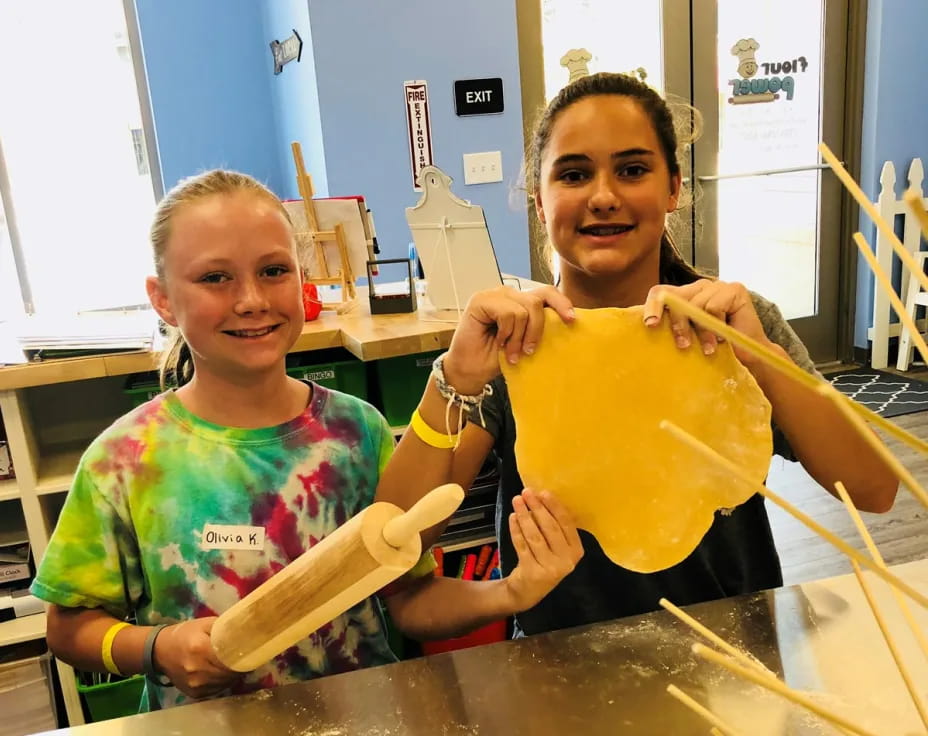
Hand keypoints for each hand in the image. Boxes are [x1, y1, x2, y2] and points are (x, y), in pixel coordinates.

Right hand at [153, 618, 240, 698]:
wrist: (160, 651)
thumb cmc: (186, 634)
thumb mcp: (205, 624)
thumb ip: (225, 628)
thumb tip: (247, 630)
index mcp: (201, 648)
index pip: (231, 658)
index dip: (244, 656)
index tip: (252, 652)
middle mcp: (198, 669)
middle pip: (229, 672)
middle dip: (241, 666)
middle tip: (247, 658)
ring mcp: (195, 684)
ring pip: (225, 683)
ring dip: (233, 675)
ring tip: (236, 665)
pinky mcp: (194, 693)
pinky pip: (217, 690)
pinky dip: (223, 682)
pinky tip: (223, 673)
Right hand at [443, 286, 574, 392]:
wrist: (470, 371)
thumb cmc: (496, 358)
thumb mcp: (525, 341)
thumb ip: (537, 326)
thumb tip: (567, 322)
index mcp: (520, 301)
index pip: (547, 293)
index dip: (562, 303)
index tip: (572, 320)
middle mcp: (508, 294)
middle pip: (538, 300)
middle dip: (537, 329)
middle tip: (529, 351)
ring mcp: (493, 295)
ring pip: (525, 309)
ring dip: (519, 336)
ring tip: (510, 352)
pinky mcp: (480, 301)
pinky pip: (509, 313)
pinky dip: (507, 333)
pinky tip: (499, 342)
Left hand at [503, 489, 583, 611]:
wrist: (528, 592)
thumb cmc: (544, 562)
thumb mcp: (556, 548)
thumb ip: (555, 527)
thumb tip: (542, 498)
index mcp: (576, 551)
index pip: (567, 524)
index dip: (555, 507)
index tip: (543, 492)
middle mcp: (566, 561)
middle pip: (550, 528)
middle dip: (537, 507)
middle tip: (526, 492)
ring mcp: (550, 568)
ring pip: (535, 536)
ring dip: (524, 516)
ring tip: (517, 501)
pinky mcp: (532, 572)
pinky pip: (522, 545)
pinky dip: (516, 529)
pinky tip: (512, 518)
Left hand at [641, 280, 771, 368]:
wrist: (748, 358)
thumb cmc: (715, 350)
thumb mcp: (687, 338)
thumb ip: (671, 327)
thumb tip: (647, 327)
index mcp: (683, 296)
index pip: (660, 293)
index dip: (652, 307)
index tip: (650, 325)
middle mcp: (698, 288)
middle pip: (676, 297)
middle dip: (678, 324)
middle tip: (683, 345)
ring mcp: (717, 286)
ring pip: (696, 304)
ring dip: (702, 331)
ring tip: (709, 348)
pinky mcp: (734, 289)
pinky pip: (714, 306)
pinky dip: (717, 324)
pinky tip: (724, 336)